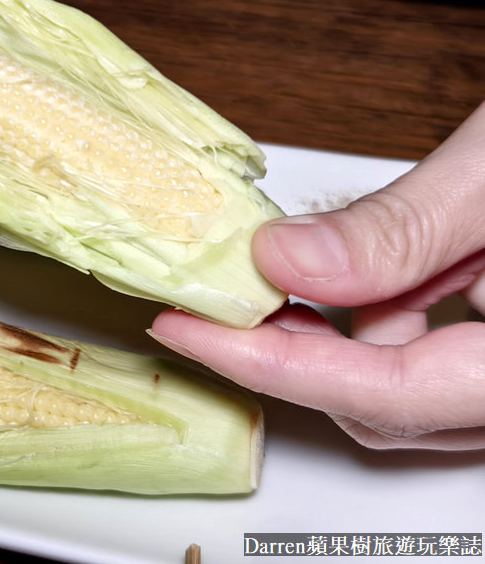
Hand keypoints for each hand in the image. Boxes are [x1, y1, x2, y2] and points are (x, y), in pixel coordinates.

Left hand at [150, 102, 484, 449]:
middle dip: (296, 350)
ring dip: (340, 329)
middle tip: (220, 299)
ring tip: (290, 266)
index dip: (273, 367)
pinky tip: (362, 267)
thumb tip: (282, 259)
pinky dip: (388, 310)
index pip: (388, 394)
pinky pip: (441, 349)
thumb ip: (401, 228)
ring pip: (412, 382)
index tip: (191, 331)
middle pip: (393, 404)